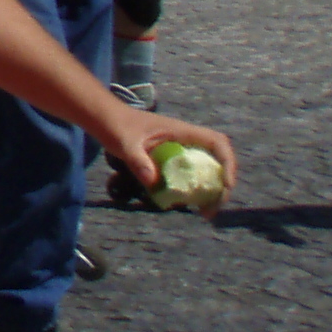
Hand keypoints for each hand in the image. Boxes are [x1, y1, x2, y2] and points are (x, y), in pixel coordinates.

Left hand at [102, 111, 238, 213]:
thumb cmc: (115, 125)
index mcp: (181, 131)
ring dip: (210, 190)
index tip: (226, 185)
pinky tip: (187, 204)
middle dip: (222, 184)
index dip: (228, 162)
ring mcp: (179, 149)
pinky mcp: (171, 158)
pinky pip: (190, 174)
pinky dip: (194, 189)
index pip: (217, 142)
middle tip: (212, 208)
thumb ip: (137, 160)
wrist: (103, 119)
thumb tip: (151, 180)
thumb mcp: (125, 143)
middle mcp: (185, 140)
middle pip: (217, 160)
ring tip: (204, 212)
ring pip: (206, 169)